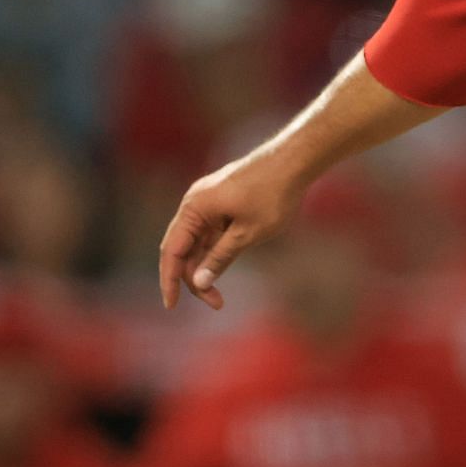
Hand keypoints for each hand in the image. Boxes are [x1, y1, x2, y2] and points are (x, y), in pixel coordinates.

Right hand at [159, 151, 306, 310]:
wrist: (295, 160)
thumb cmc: (273, 194)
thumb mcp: (248, 233)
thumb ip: (220, 257)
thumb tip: (199, 282)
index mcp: (194, 208)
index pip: (172, 251)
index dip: (170, 280)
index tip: (171, 305)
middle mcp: (195, 202)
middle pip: (183, 248)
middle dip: (193, 278)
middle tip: (215, 302)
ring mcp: (209, 201)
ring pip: (198, 242)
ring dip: (206, 266)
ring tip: (221, 294)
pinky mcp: (223, 201)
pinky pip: (211, 232)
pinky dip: (215, 251)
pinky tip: (226, 266)